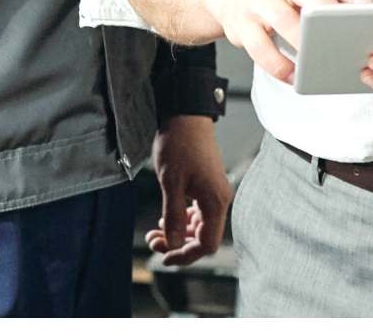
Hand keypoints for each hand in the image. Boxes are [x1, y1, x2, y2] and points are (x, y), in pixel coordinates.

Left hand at [148, 115, 228, 266]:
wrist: (184, 115)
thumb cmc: (178, 145)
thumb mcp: (170, 183)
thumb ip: (174, 216)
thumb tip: (174, 244)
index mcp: (215, 202)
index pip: (206, 244)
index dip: (184, 255)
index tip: (162, 256)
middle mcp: (219, 200)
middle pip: (202, 238)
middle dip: (177, 243)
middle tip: (153, 241)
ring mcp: (214, 194)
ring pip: (199, 227)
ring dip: (178, 233)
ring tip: (156, 231)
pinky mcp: (206, 187)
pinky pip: (197, 213)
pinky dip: (182, 219)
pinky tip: (167, 217)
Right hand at [200, 0, 372, 85]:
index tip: (368, 6)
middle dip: (328, 10)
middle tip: (347, 33)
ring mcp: (257, 0)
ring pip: (282, 18)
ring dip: (303, 41)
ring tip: (320, 60)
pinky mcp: (241, 24)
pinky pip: (259, 47)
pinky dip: (278, 65)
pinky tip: (293, 75)